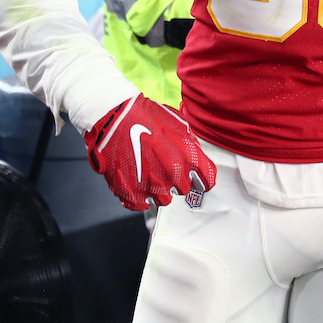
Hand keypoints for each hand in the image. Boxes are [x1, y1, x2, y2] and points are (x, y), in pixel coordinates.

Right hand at [84, 95, 216, 210]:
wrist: (115, 118)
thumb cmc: (145, 117)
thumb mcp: (178, 124)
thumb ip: (190, 144)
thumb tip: (196, 155)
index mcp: (188, 159)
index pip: (207, 181)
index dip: (202, 179)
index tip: (196, 179)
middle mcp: (174, 176)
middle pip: (184, 190)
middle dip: (177, 181)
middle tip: (164, 167)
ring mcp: (153, 187)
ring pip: (164, 199)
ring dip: (158, 189)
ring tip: (147, 172)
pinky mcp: (133, 194)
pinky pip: (143, 204)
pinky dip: (139, 196)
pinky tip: (135, 181)